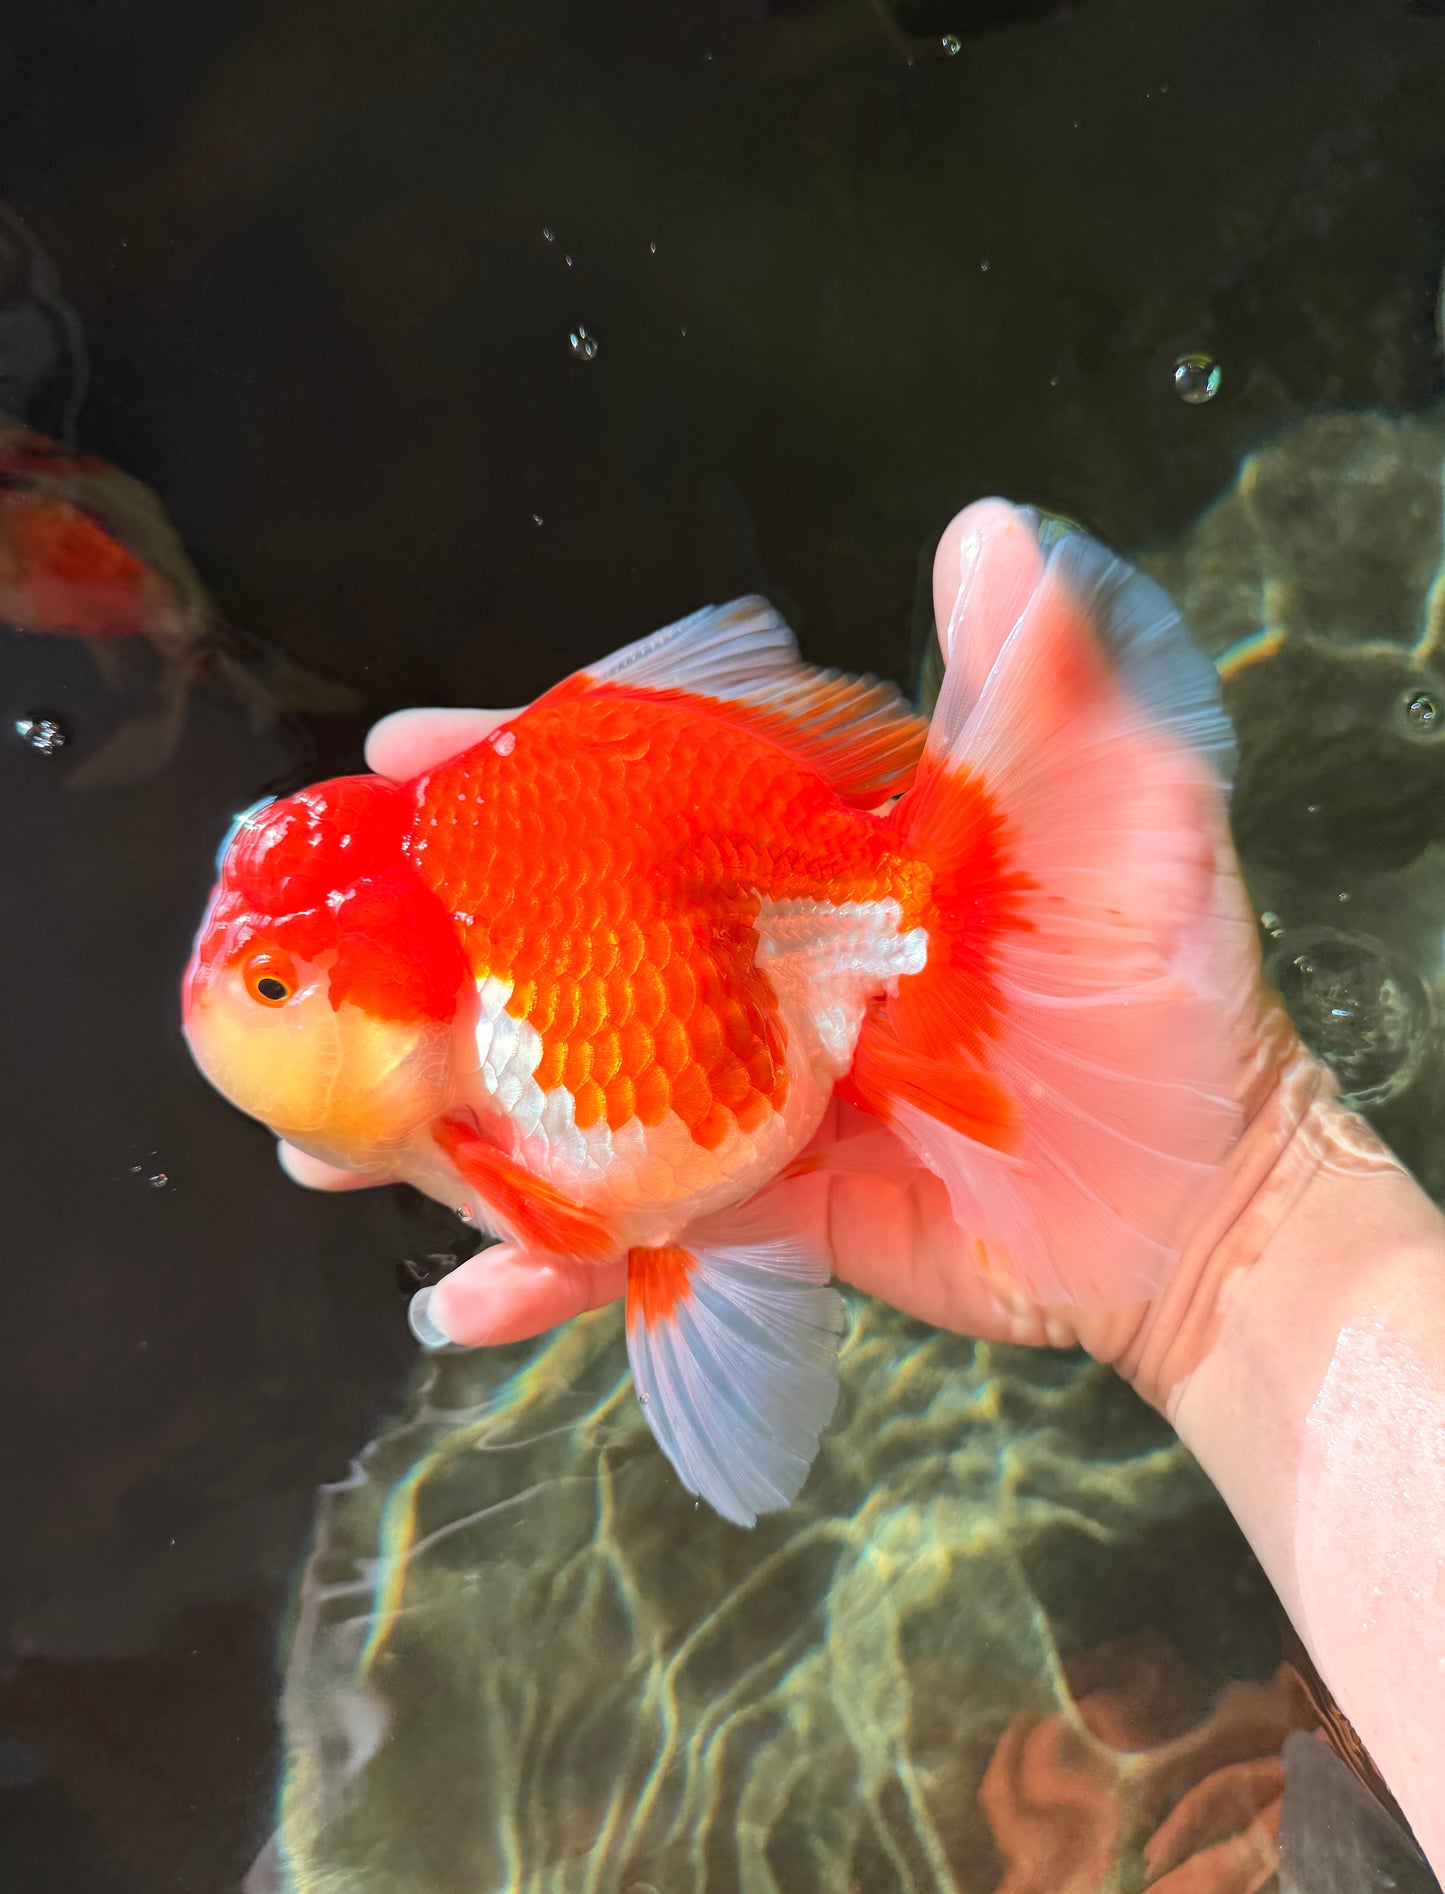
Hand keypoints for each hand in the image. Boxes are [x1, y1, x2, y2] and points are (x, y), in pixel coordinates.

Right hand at [279, 515, 1329, 1421]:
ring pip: (573, 1089)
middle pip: (572, 938)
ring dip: (449, 1116)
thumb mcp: (1134, 823)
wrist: (1205, 1213)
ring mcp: (753, 1088)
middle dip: (436, 947)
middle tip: (311, 960)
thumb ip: (1049, 691)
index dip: (525, 766)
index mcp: (823, 855)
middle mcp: (767, 960)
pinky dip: (548, 1263)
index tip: (402, 754)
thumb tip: (987, 531)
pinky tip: (463, 1301)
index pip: (648, 786)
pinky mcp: (764, 1204)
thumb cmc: (1174, 1002)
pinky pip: (635, 1229)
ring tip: (322, 1147)